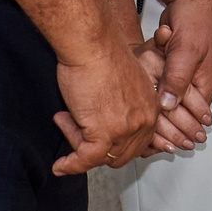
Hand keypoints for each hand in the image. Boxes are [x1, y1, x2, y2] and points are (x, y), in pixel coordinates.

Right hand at [51, 39, 158, 174]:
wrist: (91, 44)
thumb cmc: (102, 52)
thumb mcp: (123, 80)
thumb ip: (121, 101)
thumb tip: (103, 117)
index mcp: (150, 107)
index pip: (138, 142)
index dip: (115, 143)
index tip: (98, 143)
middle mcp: (142, 120)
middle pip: (121, 153)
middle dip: (96, 145)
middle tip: (77, 128)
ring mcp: (125, 130)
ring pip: (100, 156)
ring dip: (78, 145)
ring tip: (64, 122)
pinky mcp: (103, 134)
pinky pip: (85, 160)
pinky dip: (70, 165)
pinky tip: (60, 166)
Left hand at [142, 23, 211, 155]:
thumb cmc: (196, 21)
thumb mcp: (187, 51)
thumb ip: (178, 79)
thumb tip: (168, 105)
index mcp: (205, 84)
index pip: (191, 118)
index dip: (175, 133)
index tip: (160, 148)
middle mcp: (193, 83)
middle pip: (178, 115)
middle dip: (165, 131)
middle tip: (147, 148)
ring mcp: (181, 74)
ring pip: (165, 102)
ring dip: (154, 115)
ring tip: (140, 136)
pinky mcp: (168, 66)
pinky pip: (156, 86)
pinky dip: (147, 94)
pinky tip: (135, 105)